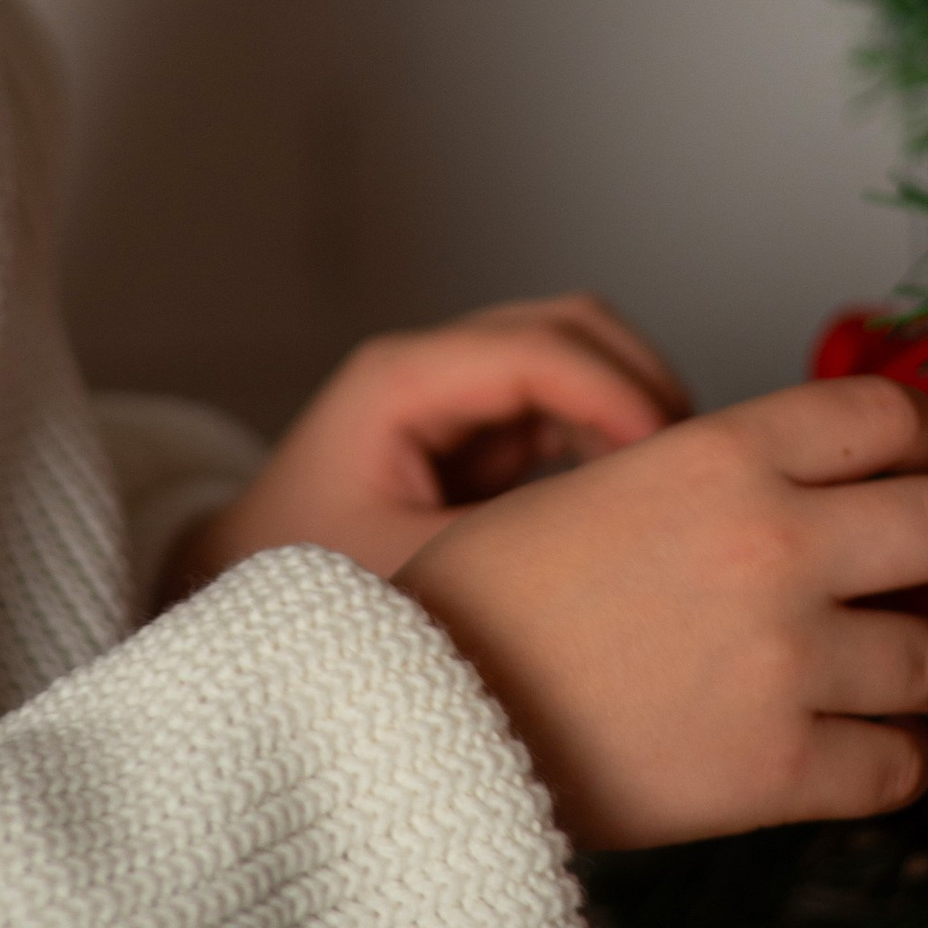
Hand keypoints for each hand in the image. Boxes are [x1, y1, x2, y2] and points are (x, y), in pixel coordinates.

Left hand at [168, 293, 689, 591]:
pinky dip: (616, 441)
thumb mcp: (404, 579)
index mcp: (400, 383)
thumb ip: (508, 551)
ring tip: (673, 491)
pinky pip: (573, 410)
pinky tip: (634, 507)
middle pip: (574, 328)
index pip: (538, 348)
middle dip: (644, 385)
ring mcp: (460, 394)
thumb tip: (622, 543)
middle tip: (694, 468)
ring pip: (585, 360)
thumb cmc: (300, 588)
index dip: (618, 392)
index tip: (673, 456)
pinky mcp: (481, 431)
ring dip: (635, 412)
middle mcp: (433, 369)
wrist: (233, 600)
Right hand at [399, 377, 927, 850]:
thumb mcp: (605, 483)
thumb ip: (720, 477)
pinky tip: (876, 751)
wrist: (424, 715)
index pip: (893, 415)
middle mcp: (777, 544)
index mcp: (725, 455)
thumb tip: (832, 492)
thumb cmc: (494, 598)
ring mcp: (788, 662)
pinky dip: (902, 759)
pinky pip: (902, 766)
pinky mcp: (780, 770)